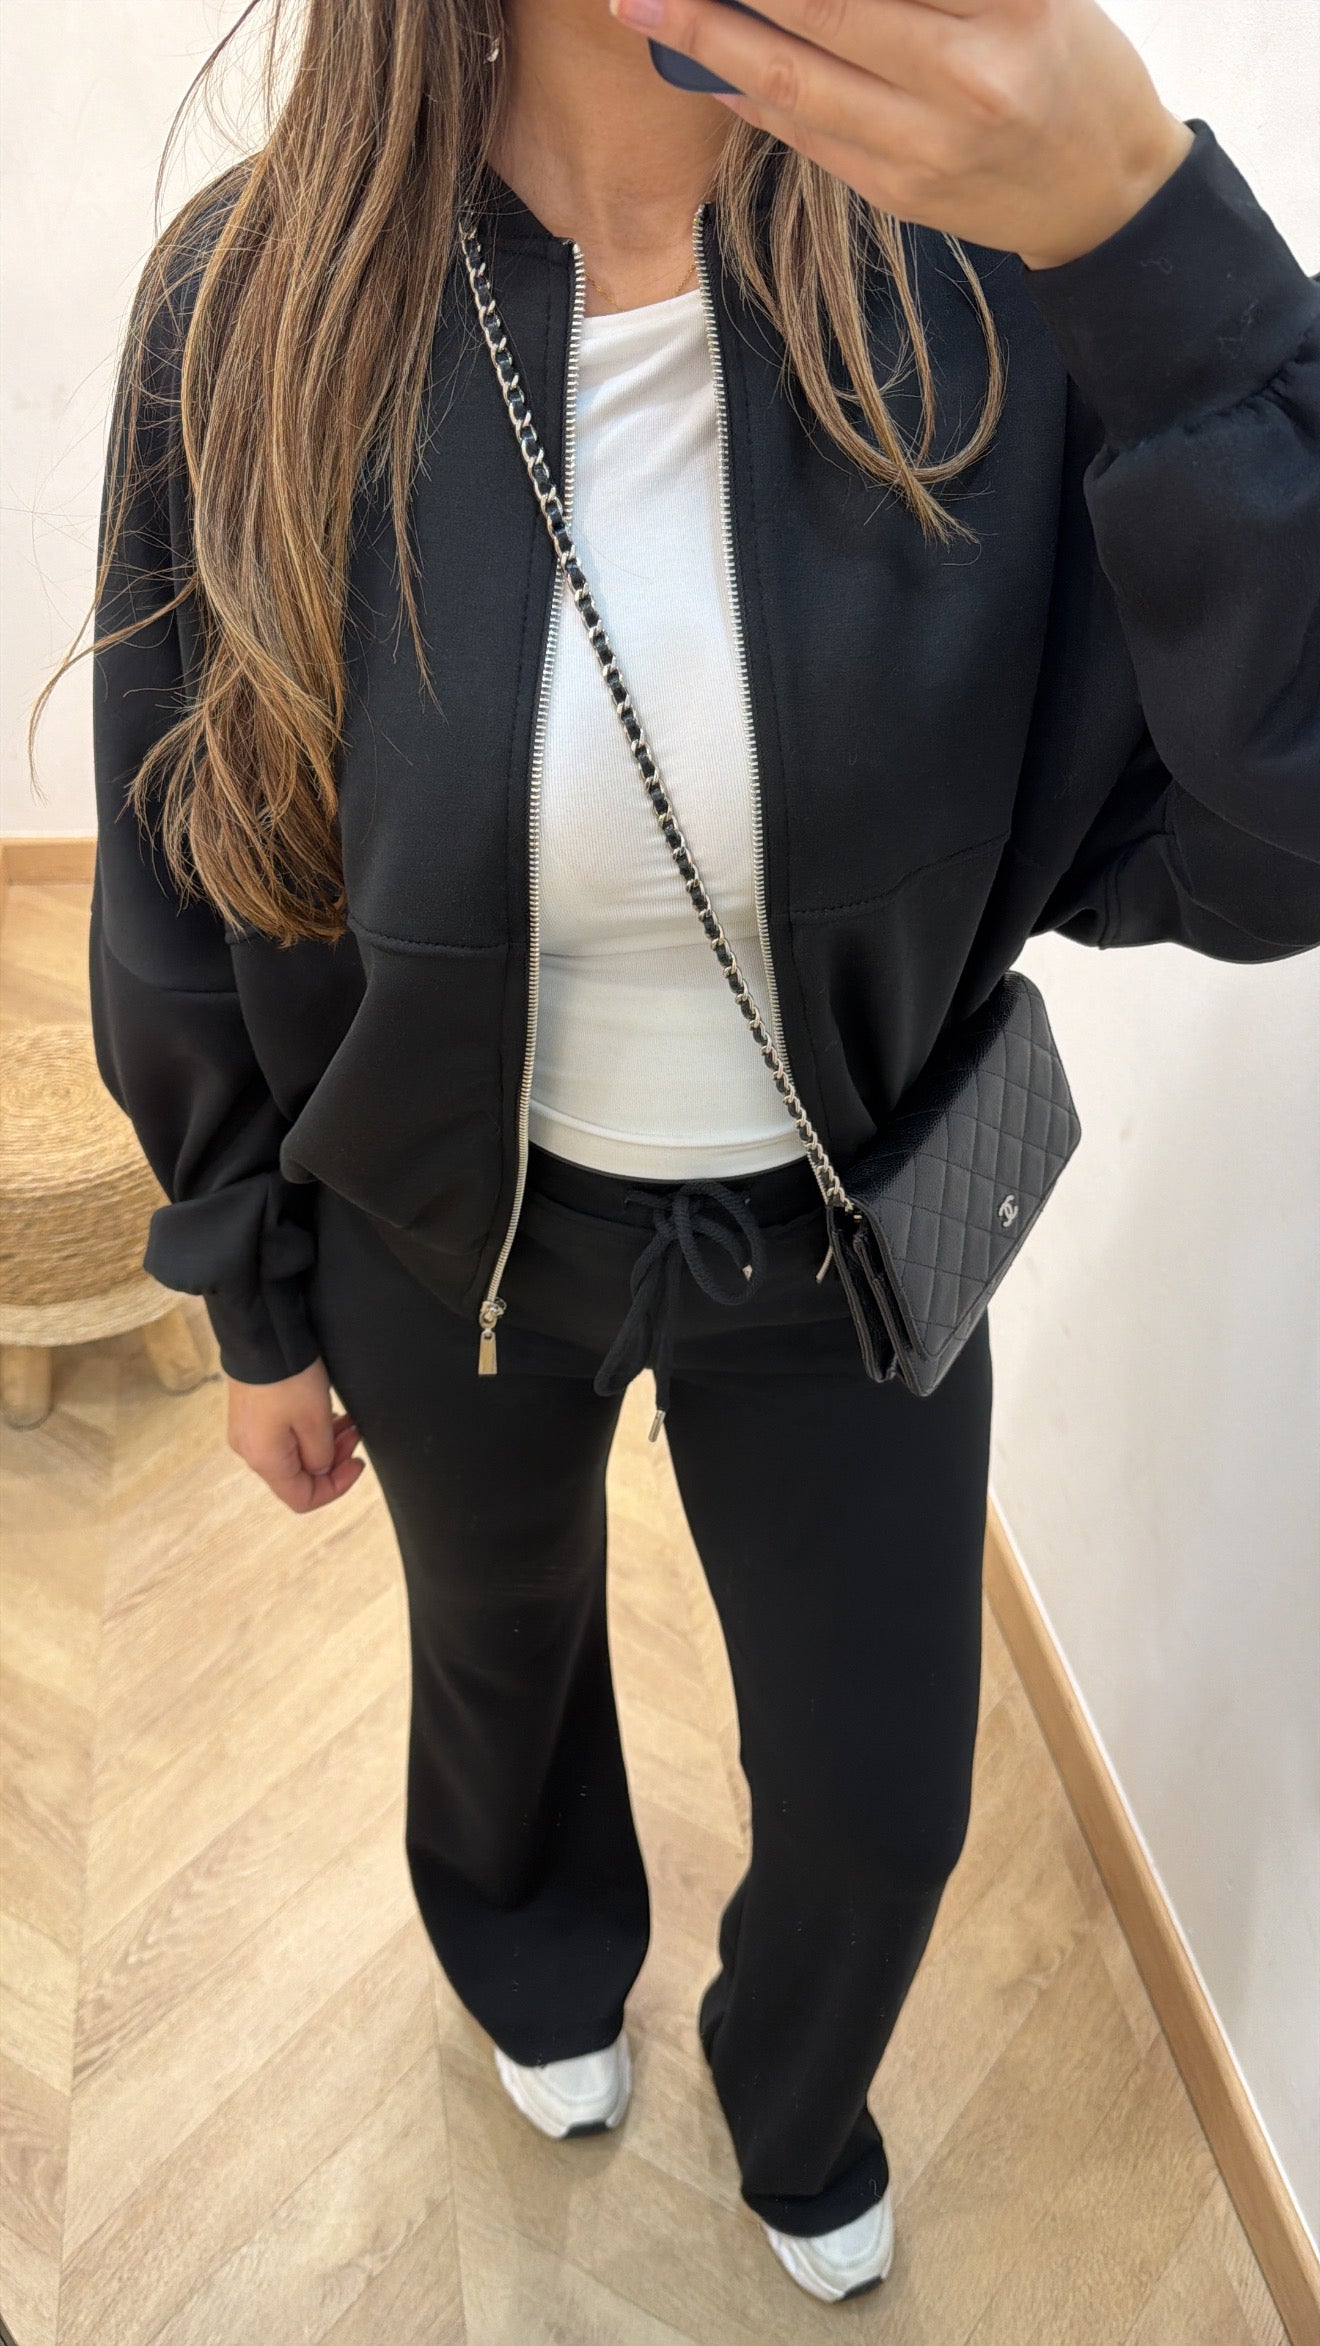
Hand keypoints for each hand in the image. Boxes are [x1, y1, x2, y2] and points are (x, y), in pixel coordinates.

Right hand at [226, 1355, 364, 1512]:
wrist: (260, 1336)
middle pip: (298, 1476)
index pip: (302, 1499)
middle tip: (355, 1435)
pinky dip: (306, 1431)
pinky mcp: (250, 1415)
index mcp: (265, 1460)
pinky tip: (325, 1414)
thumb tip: (320, 1470)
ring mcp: (248, 1433)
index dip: (335, 1488)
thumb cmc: (288, 1377)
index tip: (357, 1464)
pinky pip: (282, 1436)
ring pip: (292, 1454)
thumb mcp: (316, 1421)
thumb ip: (321, 1456)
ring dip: (323, 1443)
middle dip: (333, 1460)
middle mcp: (250, 1452)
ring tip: (347, 1421)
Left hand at [609, 0, 1195, 270]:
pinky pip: (804, 134)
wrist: (1106, 192)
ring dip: (706, 37)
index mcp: (1010, 2)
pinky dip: (744, 91)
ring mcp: (928, 143)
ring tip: (644, 4)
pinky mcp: (899, 191)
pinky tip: (697, 60)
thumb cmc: (1065, 60)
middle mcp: (967, 73)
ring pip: (794, 78)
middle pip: (822, 7)